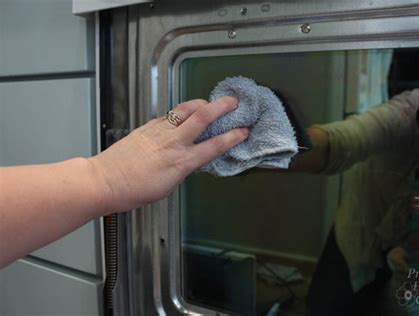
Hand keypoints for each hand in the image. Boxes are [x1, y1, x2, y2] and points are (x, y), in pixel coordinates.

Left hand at [89, 96, 247, 213]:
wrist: (105, 181)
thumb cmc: (134, 191)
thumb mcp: (168, 187)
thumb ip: (183, 169)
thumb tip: (190, 160)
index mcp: (182, 162)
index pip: (214, 146)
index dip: (232, 137)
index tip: (243, 131)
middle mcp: (173, 143)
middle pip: (202, 117)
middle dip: (222, 107)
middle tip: (233, 102)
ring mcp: (159, 132)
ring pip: (185, 110)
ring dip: (201, 104)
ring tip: (210, 103)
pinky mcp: (147, 127)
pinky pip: (168, 115)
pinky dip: (180, 112)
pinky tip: (183, 114)